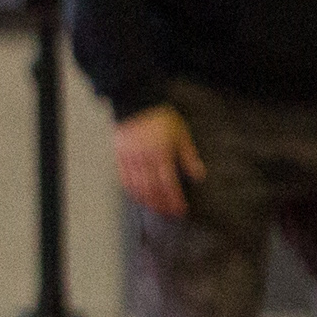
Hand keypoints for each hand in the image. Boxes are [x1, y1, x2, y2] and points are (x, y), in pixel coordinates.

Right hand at [113, 104, 205, 219]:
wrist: (135, 102)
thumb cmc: (160, 117)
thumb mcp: (181, 133)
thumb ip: (189, 155)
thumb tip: (198, 175)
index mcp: (161, 153)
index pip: (168, 183)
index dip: (174, 199)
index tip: (180, 210)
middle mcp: (145, 159)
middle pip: (152, 189)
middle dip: (160, 204)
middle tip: (167, 214)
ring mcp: (130, 158)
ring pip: (137, 186)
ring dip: (146, 200)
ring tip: (154, 208)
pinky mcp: (119, 155)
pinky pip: (124, 178)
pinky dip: (130, 190)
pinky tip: (137, 196)